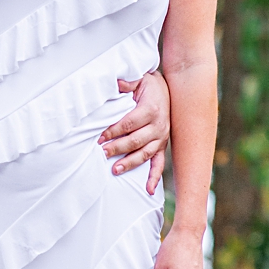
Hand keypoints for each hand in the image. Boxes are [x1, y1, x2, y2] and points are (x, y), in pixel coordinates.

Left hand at [100, 71, 168, 192]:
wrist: (168, 89)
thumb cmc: (149, 85)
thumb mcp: (139, 78)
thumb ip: (128, 82)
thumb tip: (117, 83)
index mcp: (151, 109)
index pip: (128, 124)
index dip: (113, 131)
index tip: (99, 137)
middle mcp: (159, 125)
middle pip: (135, 140)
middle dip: (117, 148)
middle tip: (102, 153)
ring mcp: (162, 137)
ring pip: (145, 154)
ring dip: (130, 163)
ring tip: (114, 170)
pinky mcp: (162, 145)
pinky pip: (159, 163)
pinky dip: (154, 177)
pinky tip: (148, 190)